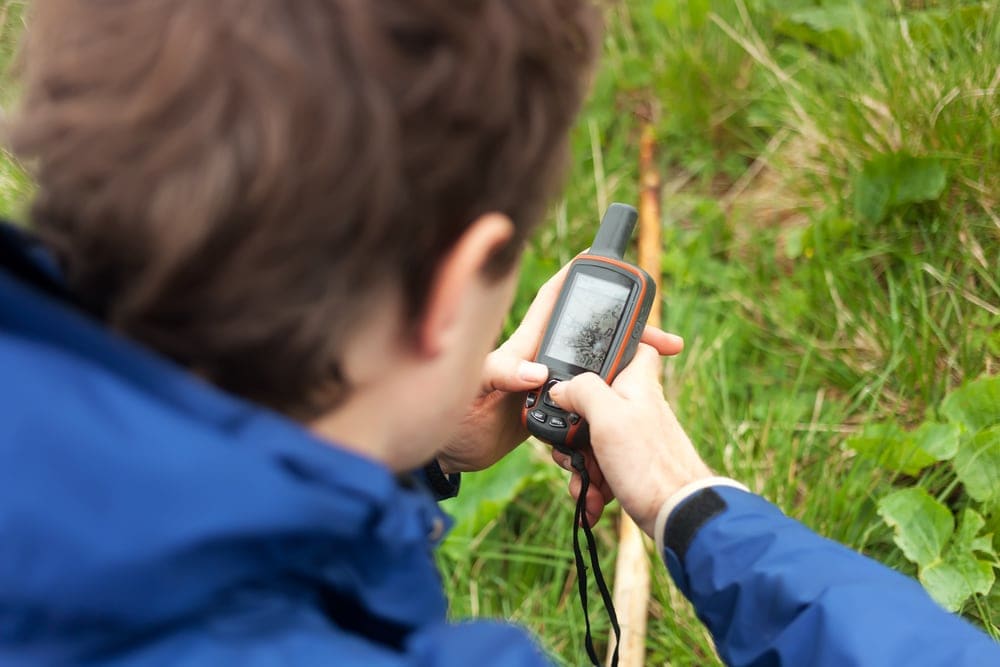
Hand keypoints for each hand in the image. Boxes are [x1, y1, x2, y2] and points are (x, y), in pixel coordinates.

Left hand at [436, 263, 684, 473]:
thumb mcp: (472, 387)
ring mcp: (549, 386)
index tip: (608, 264)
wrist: (448, 456)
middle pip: (590, 335)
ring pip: (596, 369)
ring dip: (628, 367)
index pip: (554, 299)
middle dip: (629, 331)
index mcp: (524, 345)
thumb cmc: (450, 415)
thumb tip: (538, 372)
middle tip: (665, 340)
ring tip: (660, 367)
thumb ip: (501, 374)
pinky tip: (632, 408)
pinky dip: (612, 404)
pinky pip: (590, 403)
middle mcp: (540, 360)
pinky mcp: (552, 412)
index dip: (578, 275)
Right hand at [548, 344, 712, 534]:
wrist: (679, 516)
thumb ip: (583, 390)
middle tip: (574, 446)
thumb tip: (560, 388)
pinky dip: (592, 485)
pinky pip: (599, 467)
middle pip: (590, 401)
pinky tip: (594, 501)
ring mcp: (631, 436)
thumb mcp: (609, 417)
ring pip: (590, 439)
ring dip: (580, 465)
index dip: (610, 346)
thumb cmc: (649, 464)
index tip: (584, 361)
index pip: (632, 347)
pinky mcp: (628, 464)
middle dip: (573, 430)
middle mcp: (634, 406)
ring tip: (588, 484)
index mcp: (636, 384)